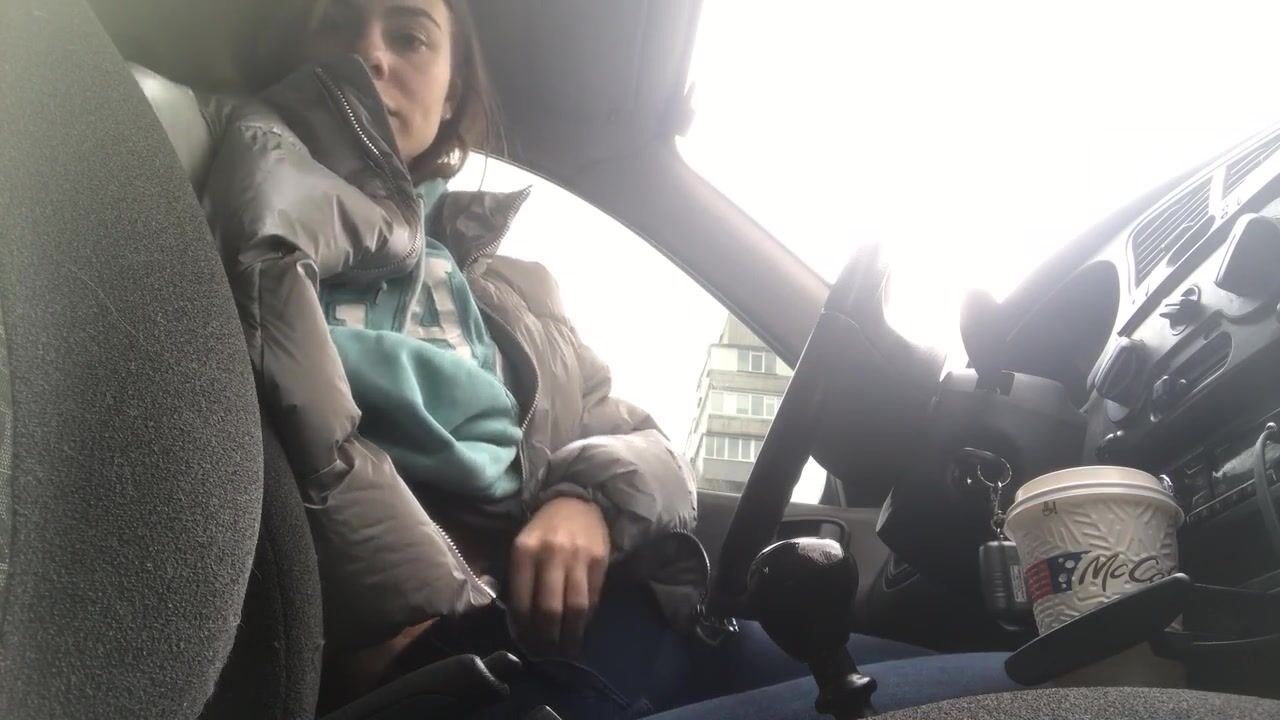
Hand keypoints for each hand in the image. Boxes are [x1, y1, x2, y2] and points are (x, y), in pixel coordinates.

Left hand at [509, 496, 610, 655]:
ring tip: (567, 649)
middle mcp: (551, 554)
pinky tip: (581, 627)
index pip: (523, 601)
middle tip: (548, 653)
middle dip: (548, 638)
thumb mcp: (521, 546)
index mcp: (524, 551)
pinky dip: (587, 617)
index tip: (527, 644)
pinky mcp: (600, 560)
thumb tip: (519, 621)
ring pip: (575, 607)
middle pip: (550, 609)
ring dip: (571, 635)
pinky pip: (593, 597)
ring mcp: (578, 557)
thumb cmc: (543, 530)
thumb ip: (518, 579)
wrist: (575, 502)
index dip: (525, 629)